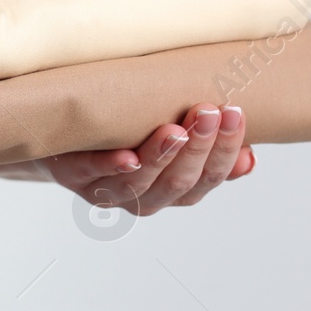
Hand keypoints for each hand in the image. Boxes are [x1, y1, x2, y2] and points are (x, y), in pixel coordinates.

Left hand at [45, 103, 254, 214]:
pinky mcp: (70, 175)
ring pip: (139, 183)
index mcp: (170, 191)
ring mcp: (104, 190)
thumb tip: (250, 158)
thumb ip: (205, 149)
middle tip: (211, 112)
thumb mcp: (169, 137)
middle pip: (177, 182)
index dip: (225, 153)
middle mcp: (140, 198)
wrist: (60, 138)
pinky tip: (127, 156)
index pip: (207, 179)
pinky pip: (90, 174)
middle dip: (199, 148)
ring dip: (161, 156)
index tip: (235, 117)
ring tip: (178, 128)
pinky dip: (109, 168)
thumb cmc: (124, 133)